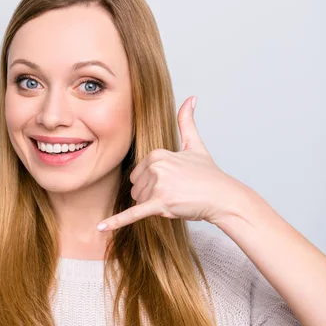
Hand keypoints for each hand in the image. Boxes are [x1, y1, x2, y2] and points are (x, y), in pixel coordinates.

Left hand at [96, 96, 245, 231]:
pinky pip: (133, 214)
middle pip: (135, 187)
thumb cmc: (209, 175)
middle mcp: (155, 167)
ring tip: (176, 200)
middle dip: (151, 195)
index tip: (172, 182)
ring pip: (138, 201)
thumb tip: (191, 97)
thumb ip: (187, 121)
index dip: (152, 182)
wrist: (224, 198)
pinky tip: (101, 227)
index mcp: (157, 154)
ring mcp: (157, 185)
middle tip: (175, 192)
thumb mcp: (195, 145)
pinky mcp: (160, 204)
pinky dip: (117, 222)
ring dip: (153, 205)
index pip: (137, 173)